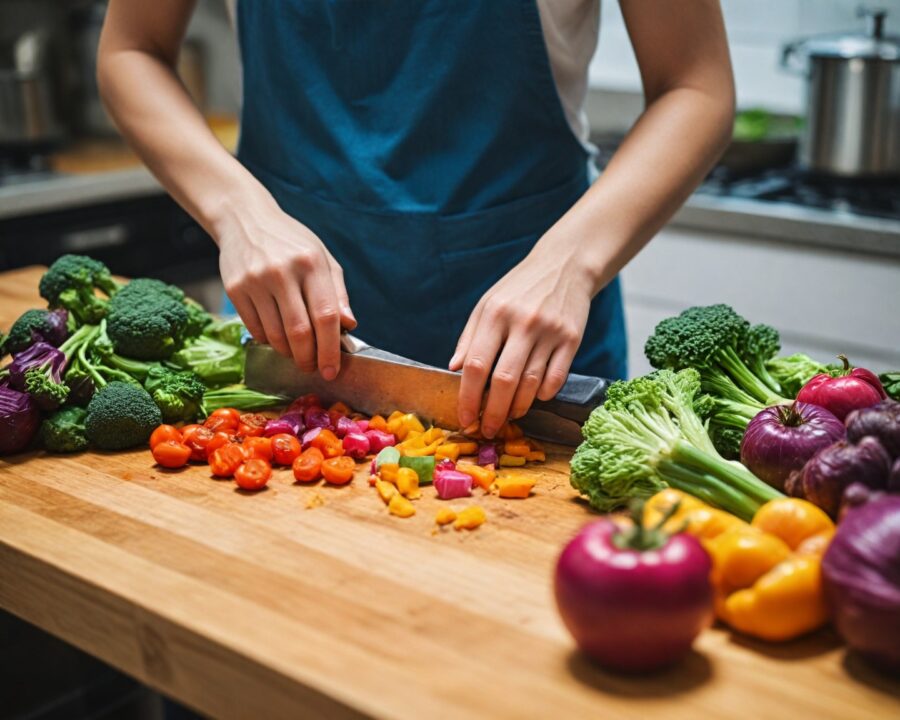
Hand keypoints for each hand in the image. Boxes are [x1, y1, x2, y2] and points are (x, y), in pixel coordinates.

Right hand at [216, 192, 355, 378]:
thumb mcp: (323, 258)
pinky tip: (277, 337)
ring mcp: (255, 281)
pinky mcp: (235, 289)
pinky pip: (255, 329)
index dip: (331, 349)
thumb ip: (338, 293)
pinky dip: (269, 341)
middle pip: (300, 332)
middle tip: (313, 368)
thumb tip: (349, 325)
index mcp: (311, 263)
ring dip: (289, 353)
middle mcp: (282, 272)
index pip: (326, 316)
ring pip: (275, 335)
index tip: (332, 369)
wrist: (245, 219)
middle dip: (309, 358)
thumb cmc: (291, 243)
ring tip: (296, 353)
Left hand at [449, 241, 594, 437]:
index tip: (466, 418)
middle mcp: (522, 323)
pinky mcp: (572, 338)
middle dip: (494, 413)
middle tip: (488, 430)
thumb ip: (470, 336)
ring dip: (518, 407)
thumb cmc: (520, 288)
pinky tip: (534, 397)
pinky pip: (556, 378)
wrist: (566, 265)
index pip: (476, 365)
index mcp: (494, 314)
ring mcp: (550, 331)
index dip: (468, 398)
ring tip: (509, 416)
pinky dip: (543, 394)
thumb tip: (454, 370)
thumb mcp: (488, 303)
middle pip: (504, 381)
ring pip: (531, 383)